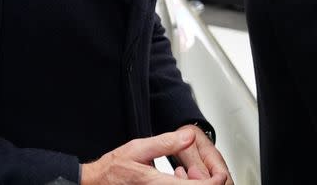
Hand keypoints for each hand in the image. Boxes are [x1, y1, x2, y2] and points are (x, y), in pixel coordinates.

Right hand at [80, 129, 227, 183]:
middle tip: (198, 168)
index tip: (218, 172)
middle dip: (205, 180)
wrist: (98, 183)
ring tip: (187, 171)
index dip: (215, 181)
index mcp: (159, 184)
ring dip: (195, 183)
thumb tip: (188, 137)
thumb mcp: (138, 148)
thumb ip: (165, 143)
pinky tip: (179, 176)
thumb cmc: (114, 169)